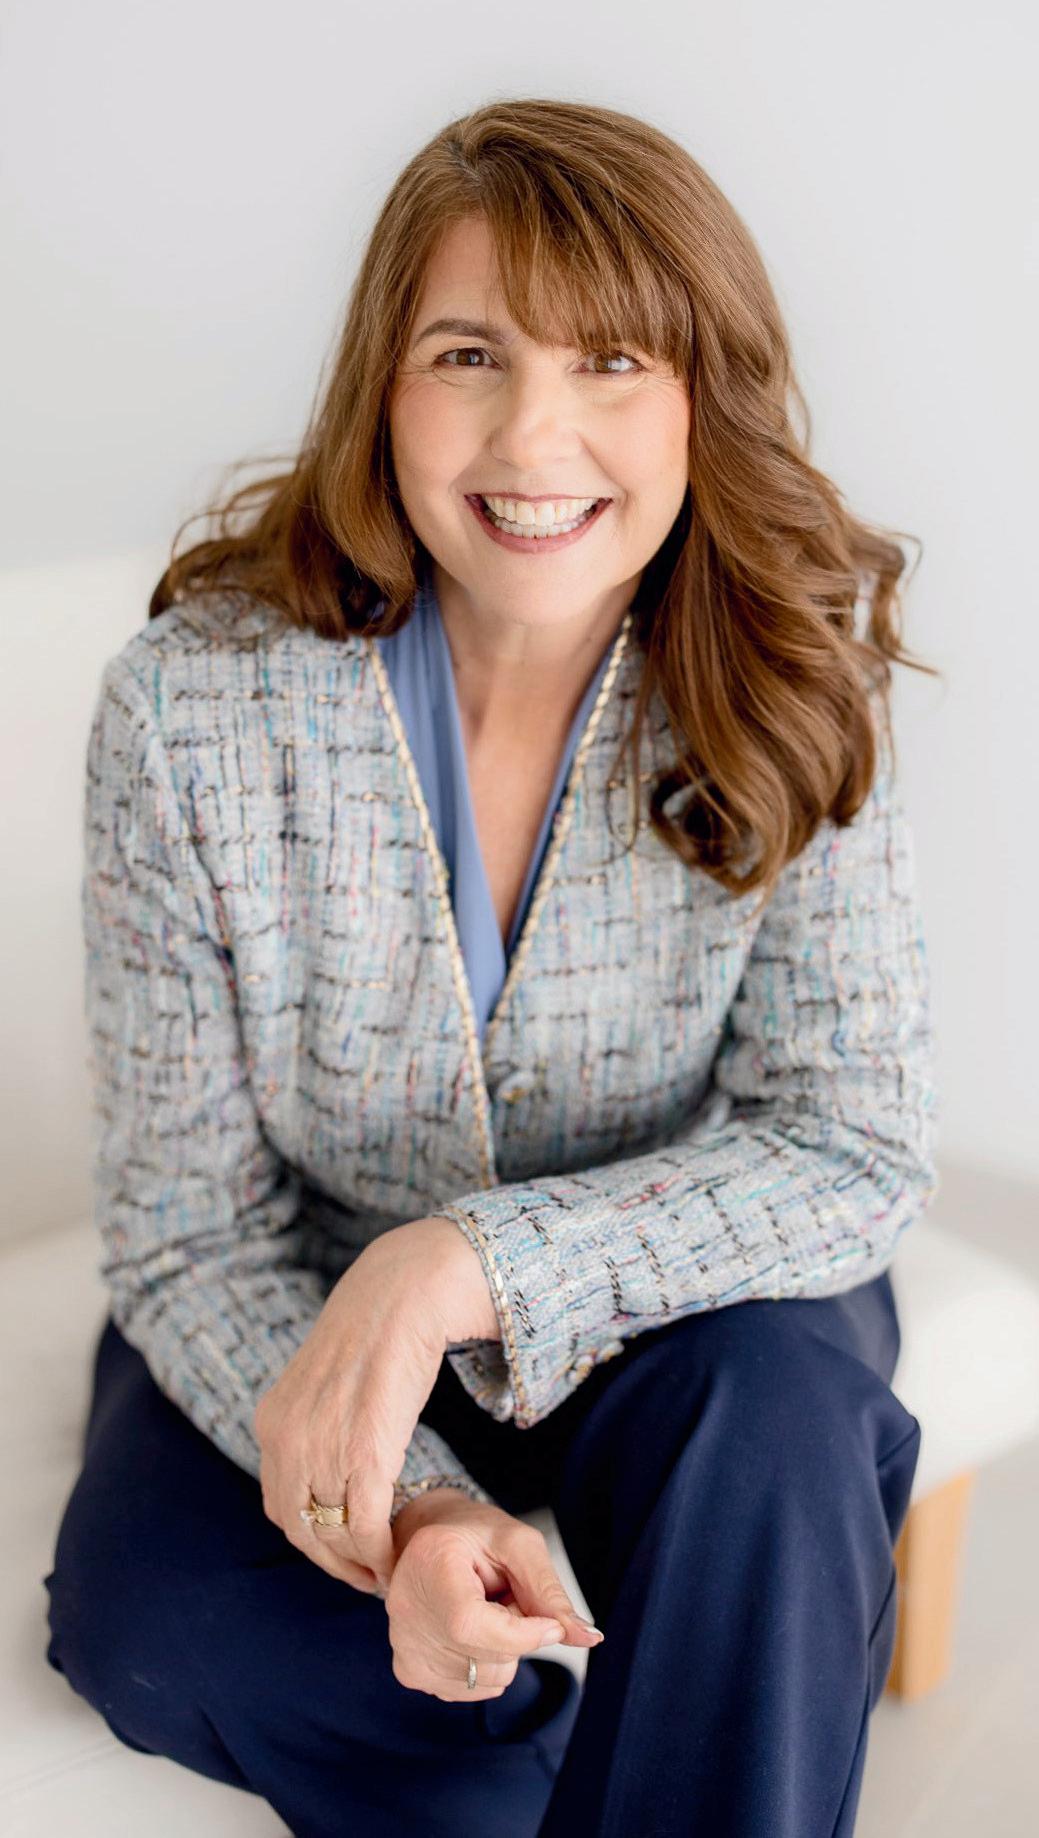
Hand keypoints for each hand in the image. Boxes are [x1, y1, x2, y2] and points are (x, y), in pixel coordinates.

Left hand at [254, 1217, 491, 1595]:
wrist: (404, 1292)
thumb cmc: (376, 1332)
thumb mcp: (325, 1382)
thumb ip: (317, 1424)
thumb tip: (330, 1468)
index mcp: (272, 1421)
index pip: (279, 1508)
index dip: (312, 1542)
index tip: (342, 1556)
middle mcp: (286, 1438)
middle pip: (301, 1531)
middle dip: (333, 1563)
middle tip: (366, 1577)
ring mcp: (321, 1447)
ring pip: (331, 1535)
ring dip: (358, 1565)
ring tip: (385, 1571)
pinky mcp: (363, 1452)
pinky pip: (363, 1525)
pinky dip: (377, 1552)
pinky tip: (395, 1555)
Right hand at [385, 1489, 604, 1700]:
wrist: (437, 1539)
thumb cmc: (478, 1535)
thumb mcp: (520, 1545)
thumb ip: (550, 1592)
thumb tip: (588, 1638)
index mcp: (429, 1561)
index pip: (471, 1626)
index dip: (523, 1634)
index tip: (552, 1624)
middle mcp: (404, 1608)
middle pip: (484, 1655)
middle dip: (517, 1634)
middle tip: (504, 1597)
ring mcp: (402, 1644)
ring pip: (483, 1678)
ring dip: (502, 1650)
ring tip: (485, 1611)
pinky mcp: (409, 1670)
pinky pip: (470, 1689)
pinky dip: (485, 1665)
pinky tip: (471, 1630)